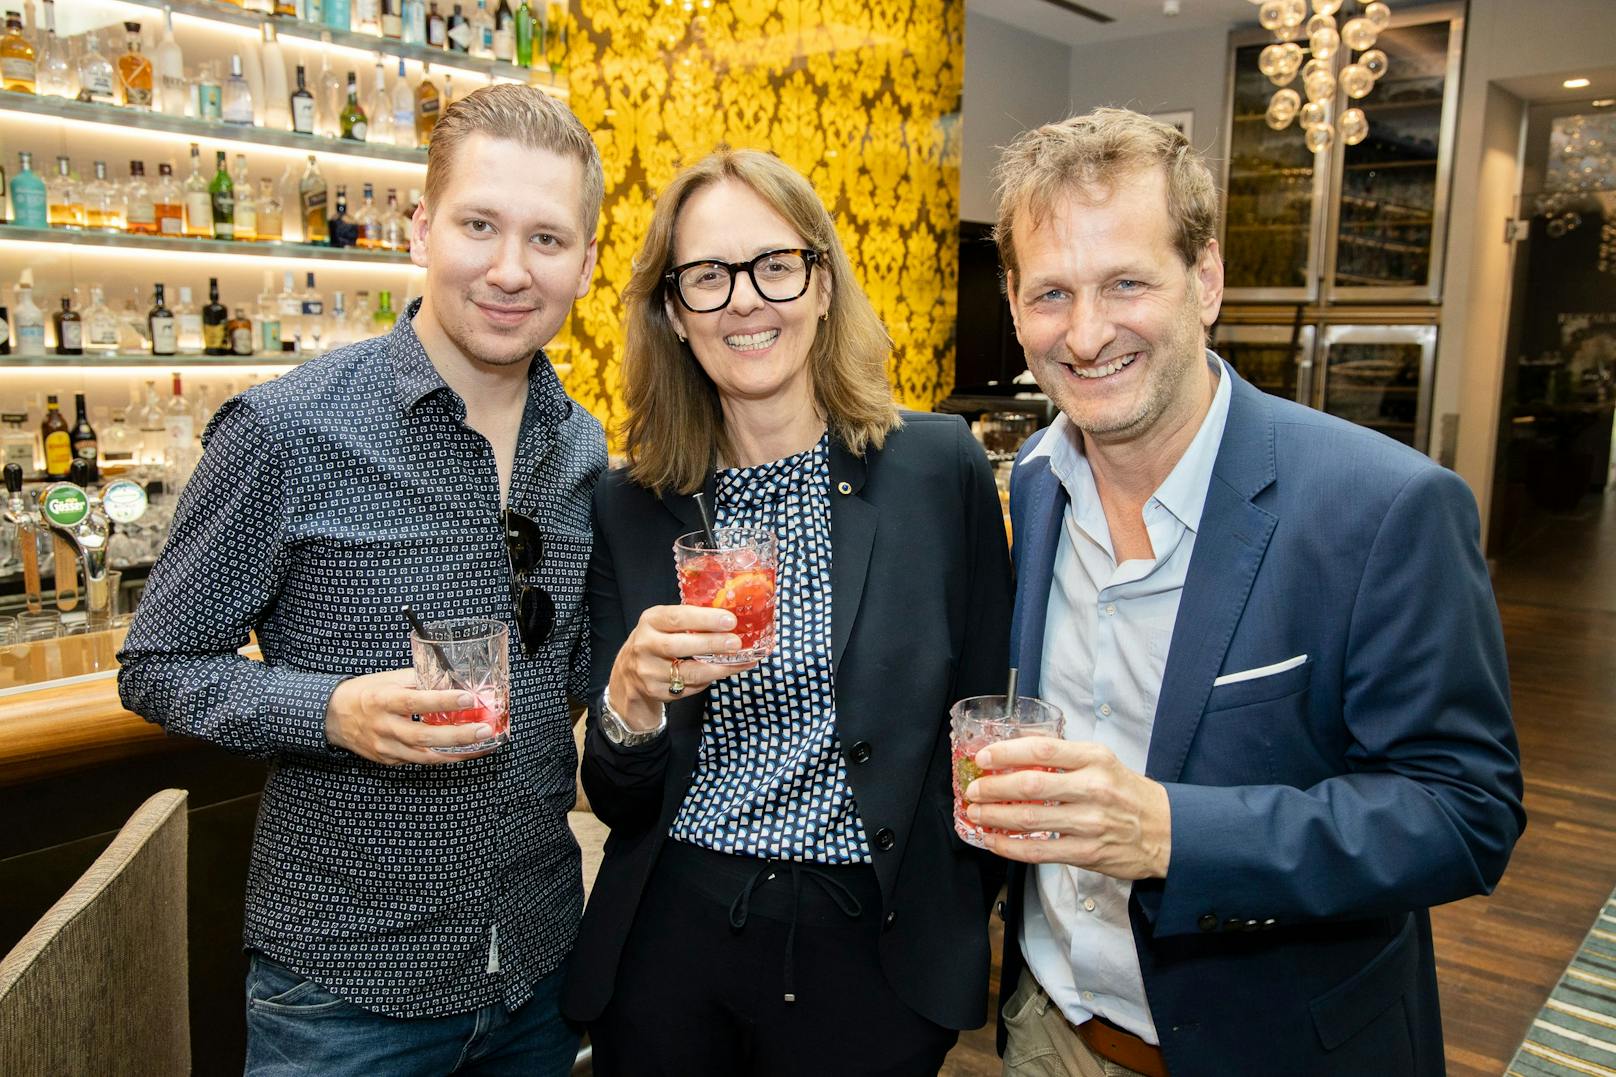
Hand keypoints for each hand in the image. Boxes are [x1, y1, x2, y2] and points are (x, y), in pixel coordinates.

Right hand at [324, 669, 496, 764]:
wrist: (332, 717)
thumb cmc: (364, 693)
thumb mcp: (388, 679)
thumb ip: (418, 679)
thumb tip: (450, 679)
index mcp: (383, 701)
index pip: (415, 701)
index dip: (442, 701)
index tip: (467, 698)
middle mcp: (384, 726)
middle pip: (423, 736)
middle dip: (458, 735)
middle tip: (484, 729)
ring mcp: (385, 747)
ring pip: (424, 756)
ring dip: (455, 753)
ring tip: (481, 745)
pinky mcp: (387, 760)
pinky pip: (417, 761)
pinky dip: (441, 758)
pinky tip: (460, 752)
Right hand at [607, 605, 756, 730]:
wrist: (628, 674)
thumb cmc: (656, 641)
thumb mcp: (664, 624)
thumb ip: (689, 620)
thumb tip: (730, 619)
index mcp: (650, 621)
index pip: (676, 617)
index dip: (704, 619)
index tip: (729, 620)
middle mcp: (645, 645)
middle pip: (679, 646)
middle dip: (711, 644)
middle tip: (736, 642)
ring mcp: (649, 671)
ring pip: (687, 672)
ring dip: (717, 668)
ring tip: (740, 662)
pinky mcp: (657, 691)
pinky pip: (689, 688)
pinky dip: (709, 680)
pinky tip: (724, 672)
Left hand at [964, 738, 1171, 878]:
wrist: (1167, 831)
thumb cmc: (1129, 794)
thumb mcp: (1104, 761)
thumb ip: (1065, 756)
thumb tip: (1019, 749)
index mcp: (1095, 759)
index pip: (1042, 751)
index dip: (1006, 753)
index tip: (984, 757)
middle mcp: (1093, 788)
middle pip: (1030, 786)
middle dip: (993, 788)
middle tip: (974, 789)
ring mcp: (1090, 823)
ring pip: (1030, 819)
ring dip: (995, 817)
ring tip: (977, 813)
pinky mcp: (1087, 852)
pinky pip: (1039, 851)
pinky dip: (1010, 846)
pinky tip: (995, 840)